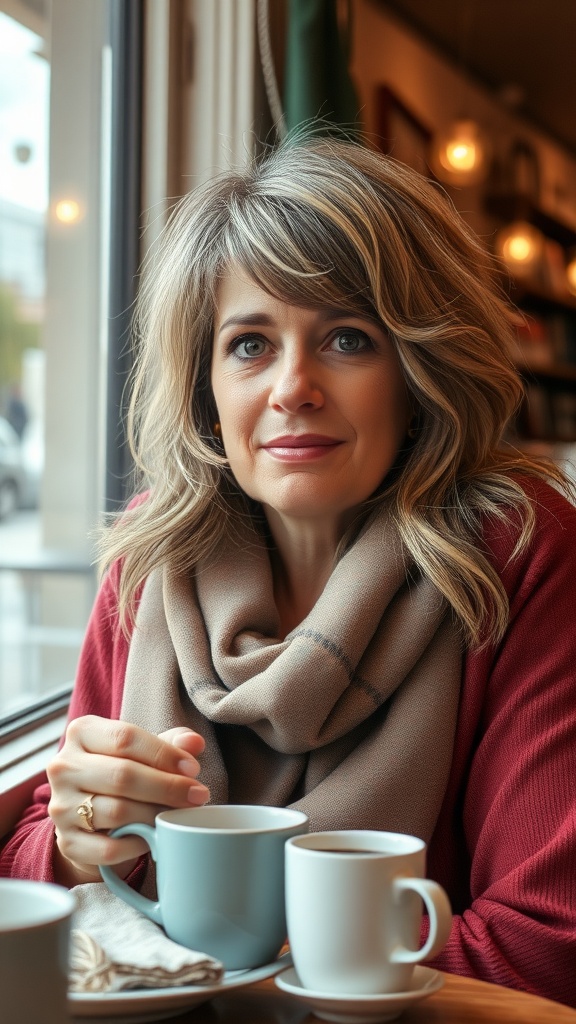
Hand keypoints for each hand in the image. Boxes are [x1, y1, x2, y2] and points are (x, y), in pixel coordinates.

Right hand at [47, 716, 208, 885]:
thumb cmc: (121, 772)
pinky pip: (109, 848)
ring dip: (155, 815)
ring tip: (178, 815)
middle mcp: (63, 767)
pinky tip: (154, 837)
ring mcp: (61, 806)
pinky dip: (138, 844)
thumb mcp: (144, 750)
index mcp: (81, 733)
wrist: (90, 814)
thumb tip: (194, 743)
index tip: (193, 769)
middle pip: (122, 775)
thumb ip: (171, 742)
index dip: (164, 754)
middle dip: (167, 787)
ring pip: (117, 812)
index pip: (125, 738)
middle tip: (197, 795)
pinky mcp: (67, 842)